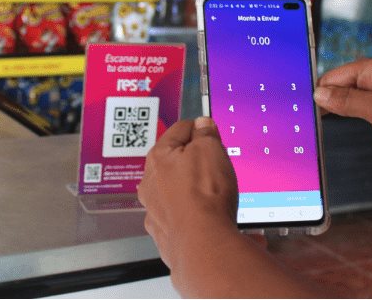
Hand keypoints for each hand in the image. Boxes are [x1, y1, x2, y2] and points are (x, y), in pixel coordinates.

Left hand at [138, 117, 238, 269]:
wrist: (203, 245)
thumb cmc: (203, 197)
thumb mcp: (211, 150)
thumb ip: (206, 134)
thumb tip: (202, 125)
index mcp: (158, 158)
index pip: (178, 131)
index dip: (197, 127)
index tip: (208, 129)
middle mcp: (151, 185)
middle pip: (176, 164)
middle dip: (196, 162)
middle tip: (216, 162)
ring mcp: (157, 212)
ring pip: (178, 194)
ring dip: (196, 192)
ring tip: (220, 194)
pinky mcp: (168, 235)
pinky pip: (186, 220)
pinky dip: (200, 218)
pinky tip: (218, 219)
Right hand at [314, 54, 371, 172]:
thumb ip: (347, 101)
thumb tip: (321, 93)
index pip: (337, 75)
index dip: (322, 93)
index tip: (309, 110)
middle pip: (347, 82)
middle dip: (335, 100)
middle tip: (320, 121)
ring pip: (361, 94)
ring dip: (349, 108)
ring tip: (340, 123)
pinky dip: (365, 113)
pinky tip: (366, 125)